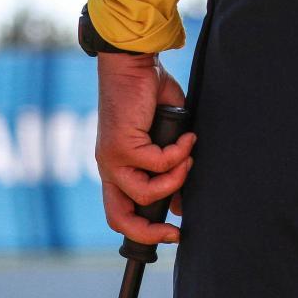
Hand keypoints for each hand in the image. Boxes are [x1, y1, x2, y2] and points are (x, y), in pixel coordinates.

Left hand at [96, 53, 195, 243]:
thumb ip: (169, 172)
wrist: (132, 65)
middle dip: (150, 230)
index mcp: (116, 171)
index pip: (120, 214)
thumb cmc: (149, 99)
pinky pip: (157, 164)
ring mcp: (112, 159)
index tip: (173, 232)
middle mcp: (109, 169)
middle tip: (177, 229)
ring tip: (189, 158)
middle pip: (119, 218)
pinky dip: (178, 154)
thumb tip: (179, 204)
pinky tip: (188, 138)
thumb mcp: (163, 143)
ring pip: (145, 192)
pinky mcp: (121, 145)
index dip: (144, 232)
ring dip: (175, 179)